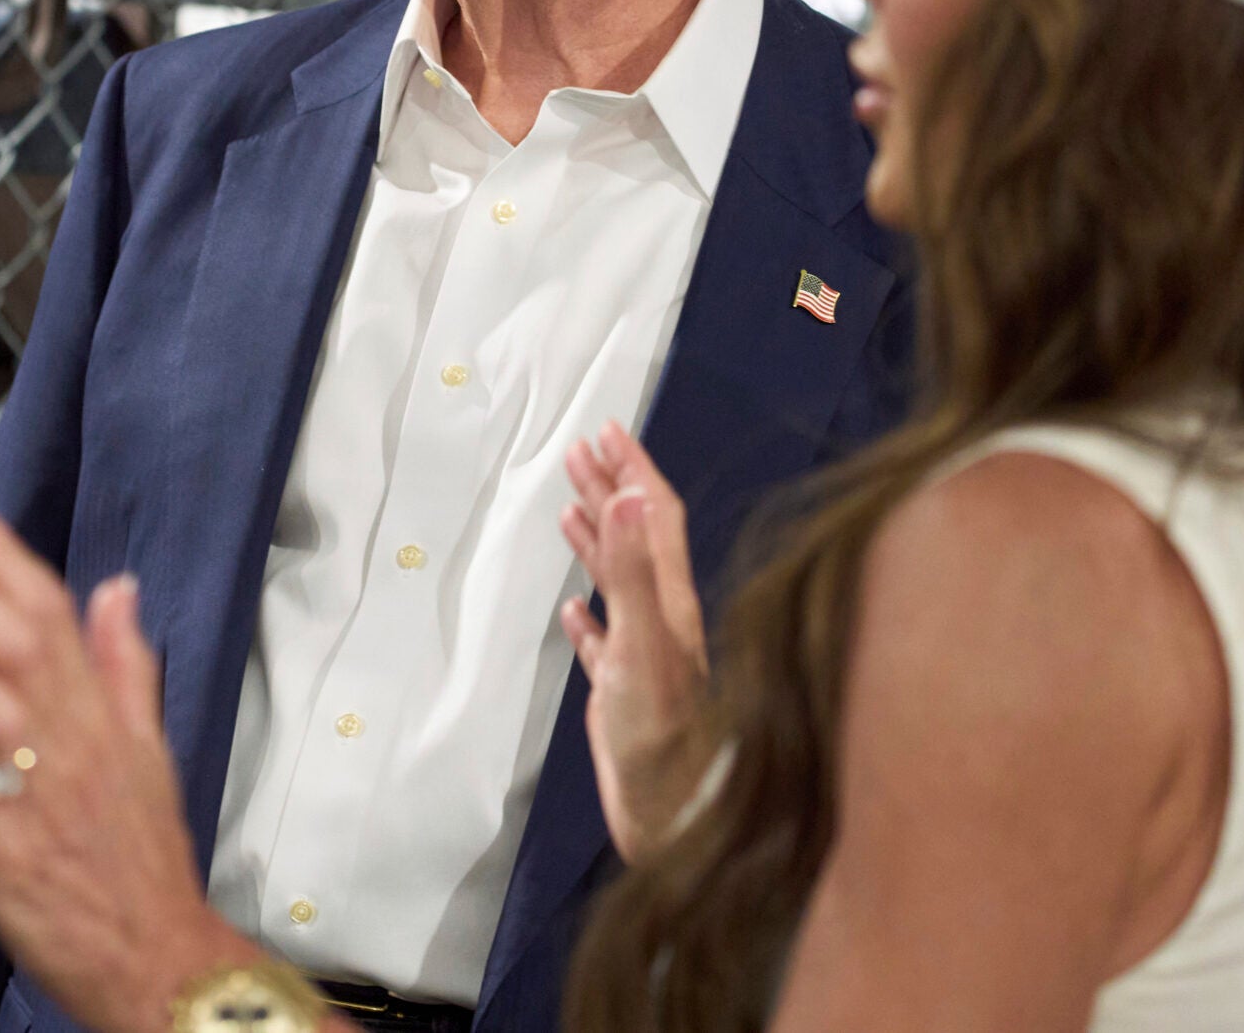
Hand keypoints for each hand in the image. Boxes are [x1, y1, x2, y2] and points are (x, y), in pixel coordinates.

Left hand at [0, 494, 255, 1032]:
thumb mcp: (152, 748)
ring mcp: (39, 802)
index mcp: (102, 715)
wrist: (159, 958)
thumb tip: (118, 588)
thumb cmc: (143, 854)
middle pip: (16, 647)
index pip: (51, 612)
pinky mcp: (6, 859)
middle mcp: (72, 746)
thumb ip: (127, 666)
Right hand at [559, 421, 715, 862]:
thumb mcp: (642, 642)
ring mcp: (644, 655)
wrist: (675, 812)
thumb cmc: (662, 731)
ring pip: (619, 584)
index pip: (651, 514)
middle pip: (634, 537)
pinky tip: (572, 609)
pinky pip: (604, 641)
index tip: (605, 430)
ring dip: (595, 541)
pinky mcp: (625, 692)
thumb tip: (623, 496)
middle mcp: (662, 618)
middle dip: (608, 488)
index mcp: (671, 598)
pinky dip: (586, 616)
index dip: (630, 468)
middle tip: (577, 451)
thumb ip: (631, 571)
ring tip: (569, 509)